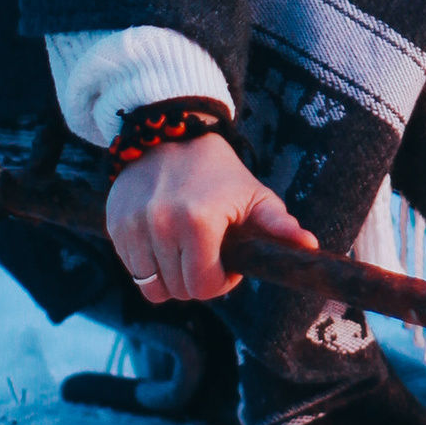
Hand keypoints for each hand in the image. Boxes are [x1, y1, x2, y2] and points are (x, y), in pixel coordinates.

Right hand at [106, 133, 316, 303]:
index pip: (203, 287)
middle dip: (196, 280)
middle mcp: (160, 225)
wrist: (171, 135)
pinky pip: (132, 269)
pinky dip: (148, 263)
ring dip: (170, 275)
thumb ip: (280, 227)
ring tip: (185, 248)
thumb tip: (311, 247)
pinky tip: (163, 240)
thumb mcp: (255, 196)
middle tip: (207, 253)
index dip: (220, 282)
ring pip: (150, 286)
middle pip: (177, 290)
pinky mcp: (114, 224)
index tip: (226, 262)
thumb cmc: (221, 174)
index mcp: (198, 222)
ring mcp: (132, 226)